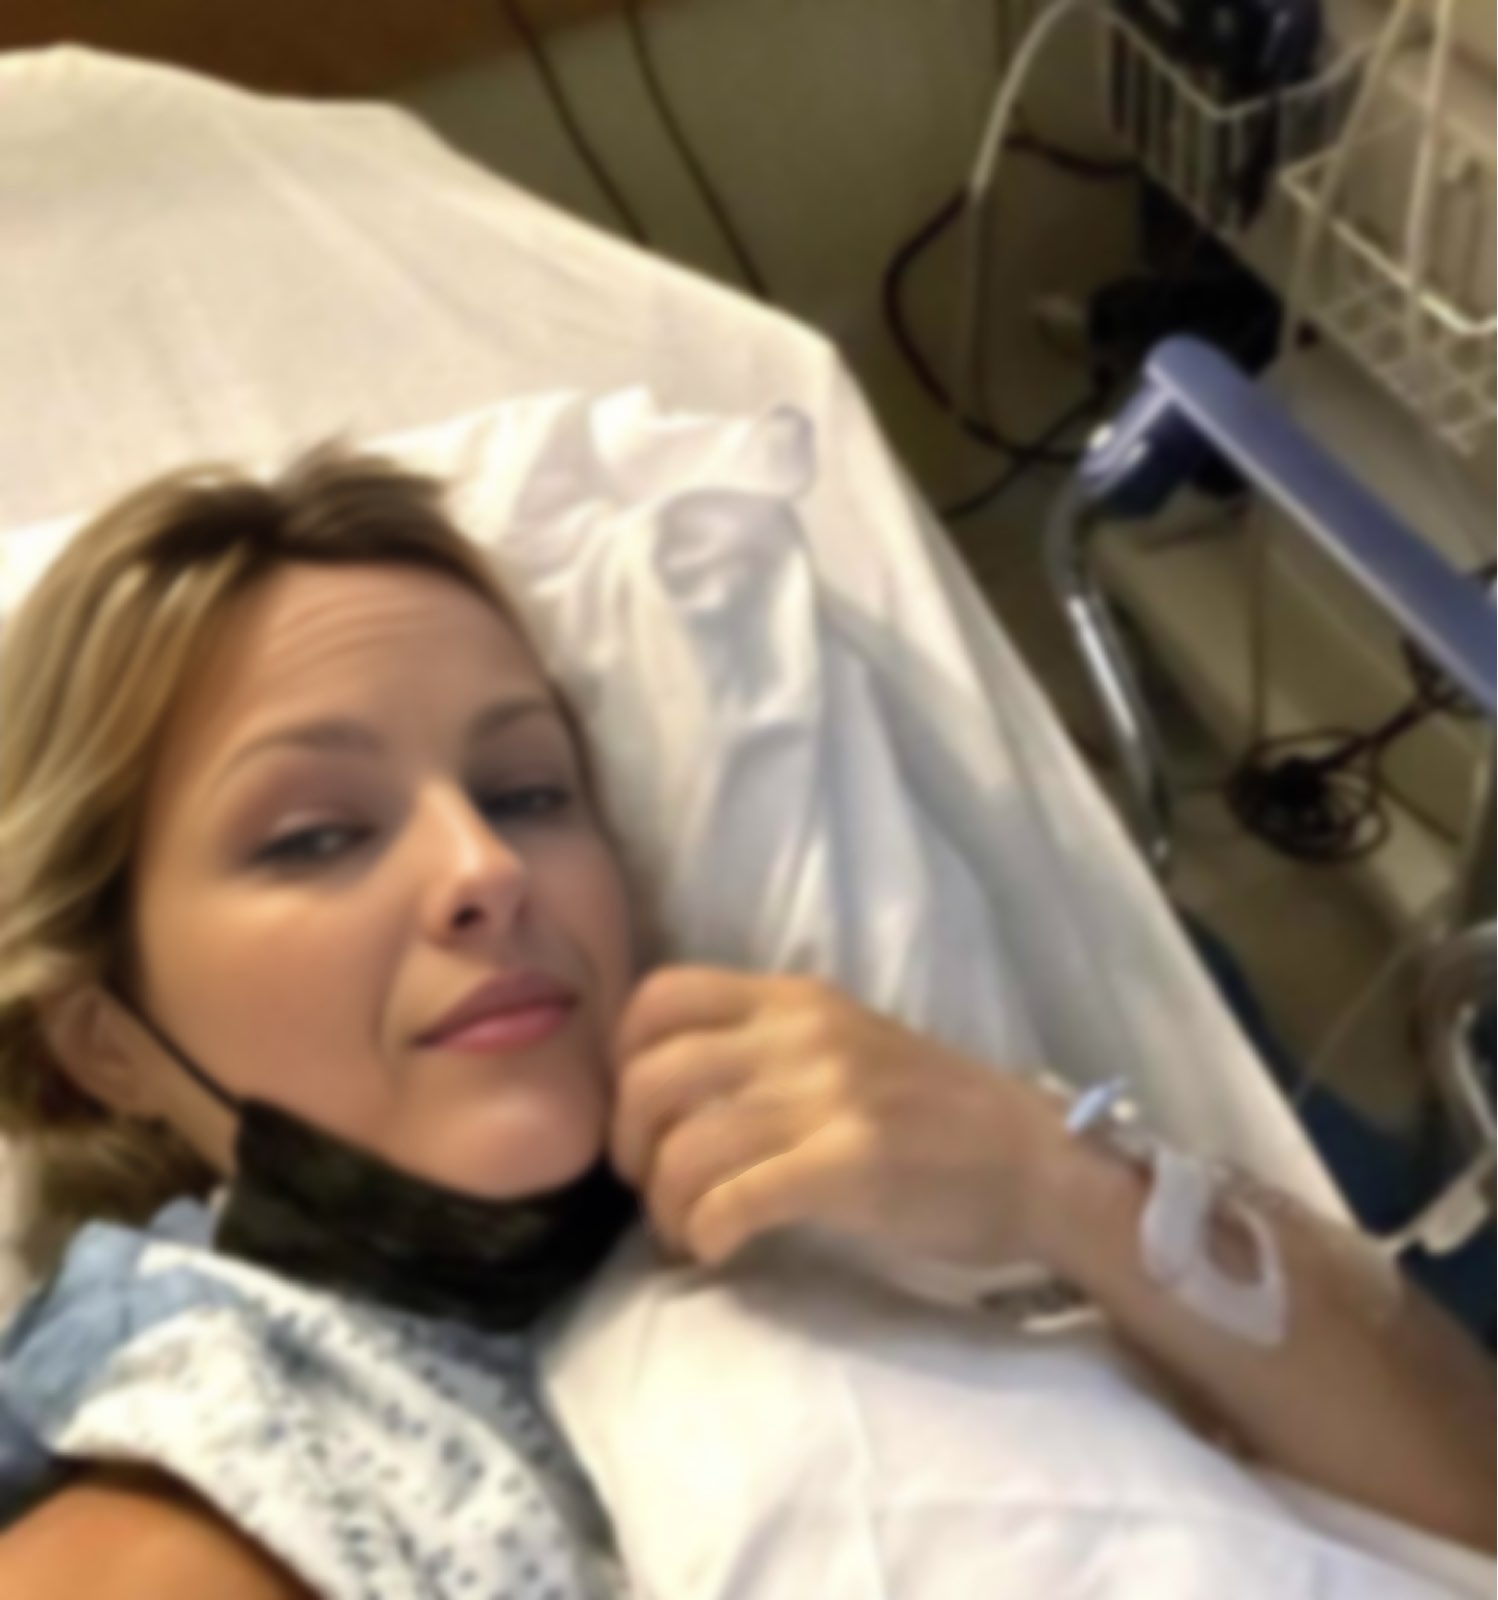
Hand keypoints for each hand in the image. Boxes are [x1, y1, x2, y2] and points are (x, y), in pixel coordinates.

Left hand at [609, 966, 1062, 1268]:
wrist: (1036, 1161)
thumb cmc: (934, 1114)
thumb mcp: (842, 1045)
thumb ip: (762, 1048)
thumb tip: (663, 1091)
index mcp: (795, 998)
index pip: (659, 996)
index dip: (622, 1060)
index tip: (643, 1116)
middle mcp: (801, 1033)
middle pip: (651, 1076)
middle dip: (629, 1146)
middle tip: (652, 1188)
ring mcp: (828, 1097)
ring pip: (684, 1148)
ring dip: (665, 1207)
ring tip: (686, 1233)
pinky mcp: (851, 1166)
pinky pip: (732, 1202)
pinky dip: (705, 1235)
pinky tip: (718, 1251)